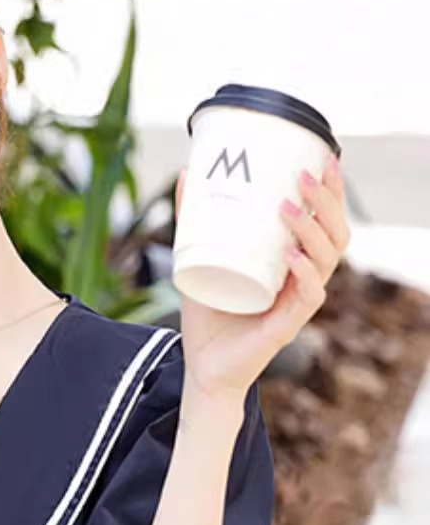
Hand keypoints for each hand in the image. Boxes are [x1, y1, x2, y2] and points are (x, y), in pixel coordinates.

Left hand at [174, 153, 349, 402]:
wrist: (202, 369)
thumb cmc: (209, 315)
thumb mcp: (197, 259)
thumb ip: (193, 221)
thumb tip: (187, 174)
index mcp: (294, 260)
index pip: (326, 218)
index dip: (331, 189)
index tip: (323, 155)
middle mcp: (304, 278)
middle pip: (336, 233)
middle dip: (326, 201)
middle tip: (302, 176)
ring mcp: (299, 301)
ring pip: (327, 259)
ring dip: (312, 230)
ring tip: (287, 208)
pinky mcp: (289, 325)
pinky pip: (309, 294)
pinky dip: (302, 272)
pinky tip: (289, 255)